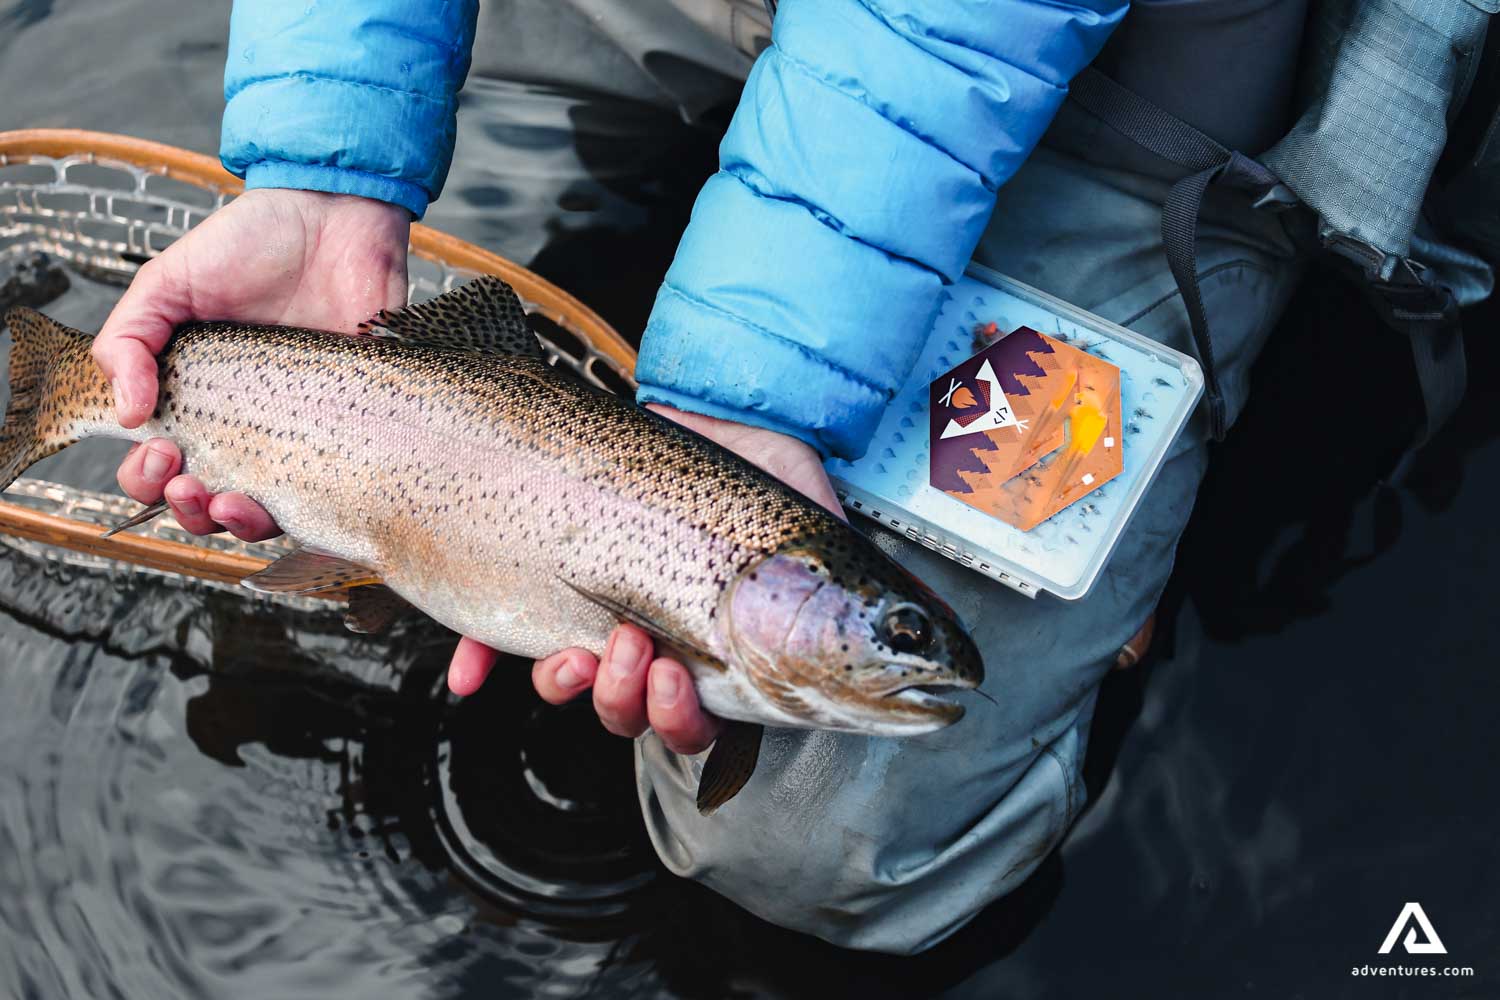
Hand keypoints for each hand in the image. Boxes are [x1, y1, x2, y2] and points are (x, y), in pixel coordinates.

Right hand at [93, 188, 410, 538]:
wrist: (336, 218)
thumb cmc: (252, 244)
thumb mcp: (169, 281)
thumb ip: (129, 339)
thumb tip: (127, 415)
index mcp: (195, 398)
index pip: (160, 467)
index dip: (147, 479)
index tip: (159, 450)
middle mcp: (246, 425)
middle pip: (206, 503)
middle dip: (186, 510)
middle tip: (187, 480)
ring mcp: (302, 432)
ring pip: (265, 512)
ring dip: (236, 523)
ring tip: (229, 501)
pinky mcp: (353, 430)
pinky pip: (334, 492)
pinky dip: (309, 511)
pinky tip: (291, 499)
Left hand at [450, 406, 845, 754]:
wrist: (709, 401)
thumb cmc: (766, 464)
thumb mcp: (811, 520)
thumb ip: (843, 582)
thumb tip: (904, 631)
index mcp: (721, 650)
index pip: (701, 723)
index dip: (681, 724)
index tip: (676, 684)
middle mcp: (659, 643)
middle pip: (630, 715)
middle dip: (625, 700)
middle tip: (633, 648)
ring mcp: (601, 613)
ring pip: (573, 684)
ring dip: (567, 683)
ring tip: (578, 643)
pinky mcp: (548, 579)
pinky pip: (503, 636)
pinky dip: (483, 659)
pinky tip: (472, 674)